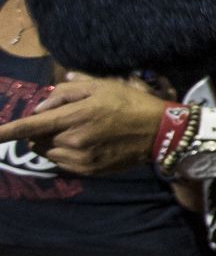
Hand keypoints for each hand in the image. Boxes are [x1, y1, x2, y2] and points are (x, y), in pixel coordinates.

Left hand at [0, 75, 169, 175]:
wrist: (159, 132)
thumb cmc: (130, 103)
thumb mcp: (102, 86)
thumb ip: (67, 92)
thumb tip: (43, 106)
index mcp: (74, 116)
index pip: (30, 126)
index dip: (5, 131)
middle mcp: (72, 140)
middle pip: (36, 139)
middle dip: (40, 129)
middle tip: (62, 119)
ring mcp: (80, 158)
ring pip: (47, 152)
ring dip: (51, 142)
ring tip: (75, 132)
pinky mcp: (88, 170)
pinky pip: (62, 162)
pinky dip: (64, 152)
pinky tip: (85, 144)